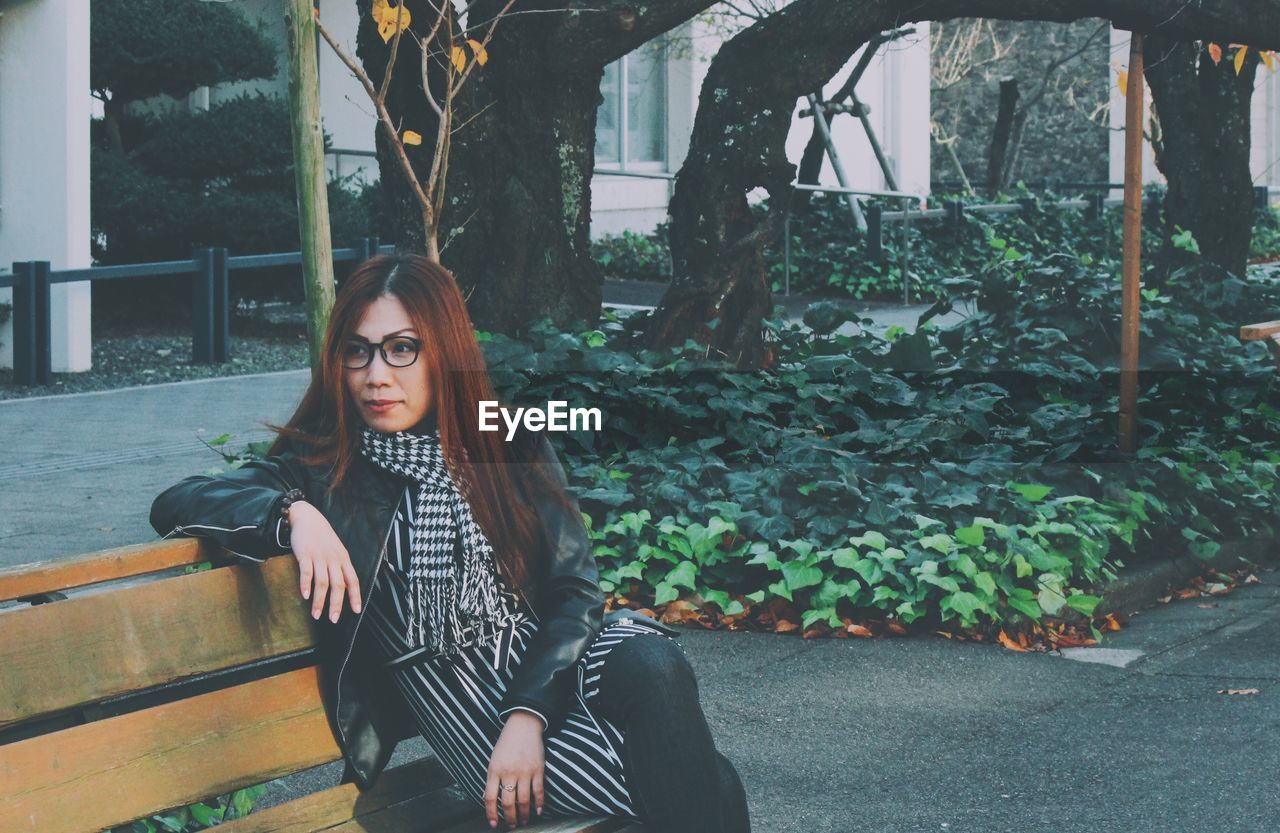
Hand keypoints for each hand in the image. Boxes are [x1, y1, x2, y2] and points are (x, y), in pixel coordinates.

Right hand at [288, 501, 361, 622]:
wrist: (307, 517)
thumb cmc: (322, 538)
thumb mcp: (336, 550)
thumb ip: (339, 567)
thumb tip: (342, 588)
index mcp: (343, 559)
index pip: (352, 580)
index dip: (355, 596)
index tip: (356, 611)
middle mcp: (333, 559)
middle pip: (338, 584)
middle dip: (336, 604)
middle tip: (333, 619)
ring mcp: (319, 556)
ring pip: (322, 582)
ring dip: (319, 600)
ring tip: (316, 615)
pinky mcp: (305, 554)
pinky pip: (306, 572)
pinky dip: (306, 585)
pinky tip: (304, 596)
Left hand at [485, 712, 544, 828]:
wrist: (524, 725)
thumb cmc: (506, 742)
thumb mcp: (493, 759)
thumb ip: (491, 778)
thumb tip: (487, 797)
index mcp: (494, 769)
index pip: (490, 797)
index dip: (491, 813)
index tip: (493, 824)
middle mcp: (509, 772)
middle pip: (508, 802)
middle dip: (510, 818)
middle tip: (512, 826)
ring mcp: (525, 771)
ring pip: (524, 800)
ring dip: (524, 814)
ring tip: (524, 821)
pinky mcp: (538, 769)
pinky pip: (538, 790)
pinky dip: (539, 803)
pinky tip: (538, 811)